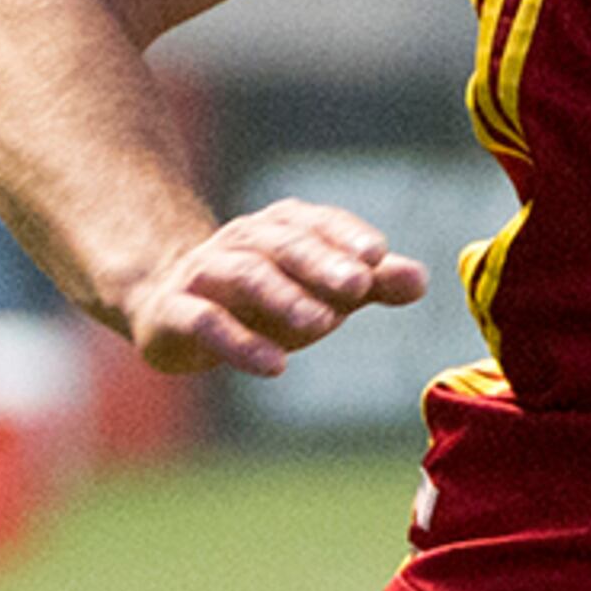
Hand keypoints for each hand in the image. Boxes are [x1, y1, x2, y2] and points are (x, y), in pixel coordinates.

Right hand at [122, 198, 429, 376]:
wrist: (168, 306)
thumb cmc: (266, 297)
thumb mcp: (321, 289)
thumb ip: (371, 283)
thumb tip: (421, 280)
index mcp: (283, 228)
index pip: (318, 224)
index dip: (346, 236)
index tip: (378, 254)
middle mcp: (243, 242)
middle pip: (285, 246)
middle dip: (322, 264)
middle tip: (359, 285)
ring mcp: (204, 274)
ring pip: (246, 277)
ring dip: (285, 298)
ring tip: (322, 324)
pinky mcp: (174, 313)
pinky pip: (206, 323)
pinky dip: (240, 343)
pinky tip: (275, 366)